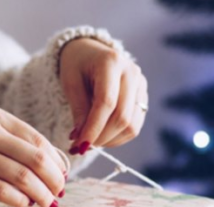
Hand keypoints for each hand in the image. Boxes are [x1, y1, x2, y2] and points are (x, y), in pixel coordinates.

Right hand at [0, 106, 66, 206]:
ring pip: (21, 176)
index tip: (62, 177)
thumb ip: (11, 142)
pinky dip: (18, 199)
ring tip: (46, 204)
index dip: (56, 162)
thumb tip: (52, 165)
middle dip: (54, 180)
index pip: (38, 140)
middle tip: (59, 195)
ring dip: (40, 194)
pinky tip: (24, 204)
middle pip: (35, 158)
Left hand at [59, 38, 147, 153]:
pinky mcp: (143, 97)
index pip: (107, 102)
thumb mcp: (70, 83)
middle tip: (81, 146)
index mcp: (111, 62)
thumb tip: (81, 141)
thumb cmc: (77, 65)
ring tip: (91, 139)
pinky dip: (117, 137)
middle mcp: (132, 73)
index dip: (93, 128)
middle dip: (101, 137)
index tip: (79, 146)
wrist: (90, 52)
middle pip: (122, 117)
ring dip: (109, 140)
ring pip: (131, 126)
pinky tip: (102, 135)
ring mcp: (141, 85)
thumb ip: (78, 111)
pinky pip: (134, 126)